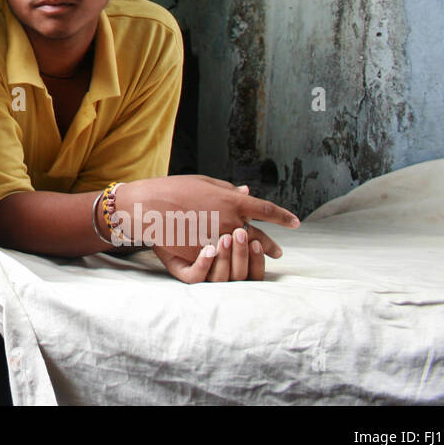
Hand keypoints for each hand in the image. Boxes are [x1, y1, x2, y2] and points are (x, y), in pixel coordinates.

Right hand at [115, 175, 298, 283]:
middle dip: (270, 245)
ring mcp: (218, 240)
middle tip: (278, 252)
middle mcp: (230, 222)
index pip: (267, 210)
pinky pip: (221, 259)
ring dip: (253, 255)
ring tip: (260, 258)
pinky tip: (233, 262)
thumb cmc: (175, 189)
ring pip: (242, 251)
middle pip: (258, 237)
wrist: (149, 206)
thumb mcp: (204, 182)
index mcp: (232, 202)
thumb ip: (227, 189)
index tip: (295, 222)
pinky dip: (228, 259)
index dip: (283, 217)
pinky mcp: (204, 253)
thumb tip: (246, 191)